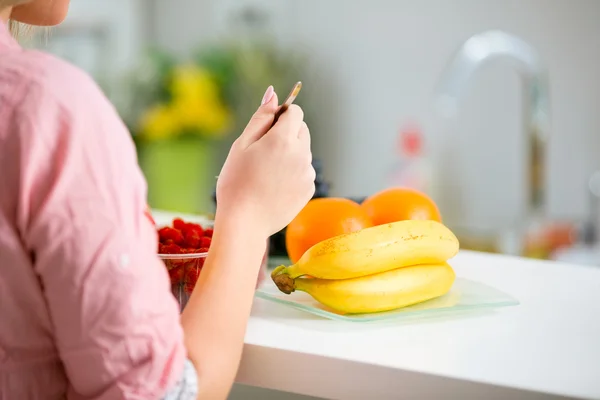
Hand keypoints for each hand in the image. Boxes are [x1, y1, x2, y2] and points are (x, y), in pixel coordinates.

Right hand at [215, 86, 314, 237]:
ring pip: (303, 152)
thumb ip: (261, 117)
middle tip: (263, 153)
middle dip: (287, 134)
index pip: (295, 112)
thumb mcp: (242, 145)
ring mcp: (308, 174)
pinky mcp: (309, 190)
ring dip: (290, 154)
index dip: (281, 116)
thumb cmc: (236, 182)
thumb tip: (273, 93)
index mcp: (284, 139)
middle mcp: (302, 155)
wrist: (244, 223)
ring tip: (266, 173)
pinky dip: (293, 172)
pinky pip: (304, 171)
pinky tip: (274, 185)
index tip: (267, 128)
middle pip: (302, 130)